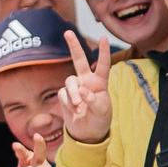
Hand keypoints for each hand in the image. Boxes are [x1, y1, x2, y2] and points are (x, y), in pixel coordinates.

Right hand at [59, 26, 112, 144]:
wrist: (88, 133)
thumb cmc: (100, 120)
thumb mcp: (103, 112)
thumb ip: (94, 100)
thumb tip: (81, 90)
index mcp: (100, 82)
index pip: (103, 65)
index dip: (103, 52)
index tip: (104, 38)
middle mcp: (86, 81)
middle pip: (78, 60)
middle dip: (73, 46)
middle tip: (68, 32)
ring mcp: (74, 88)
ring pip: (69, 81)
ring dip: (73, 93)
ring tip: (80, 106)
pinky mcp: (65, 96)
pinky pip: (63, 95)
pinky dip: (69, 103)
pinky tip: (75, 111)